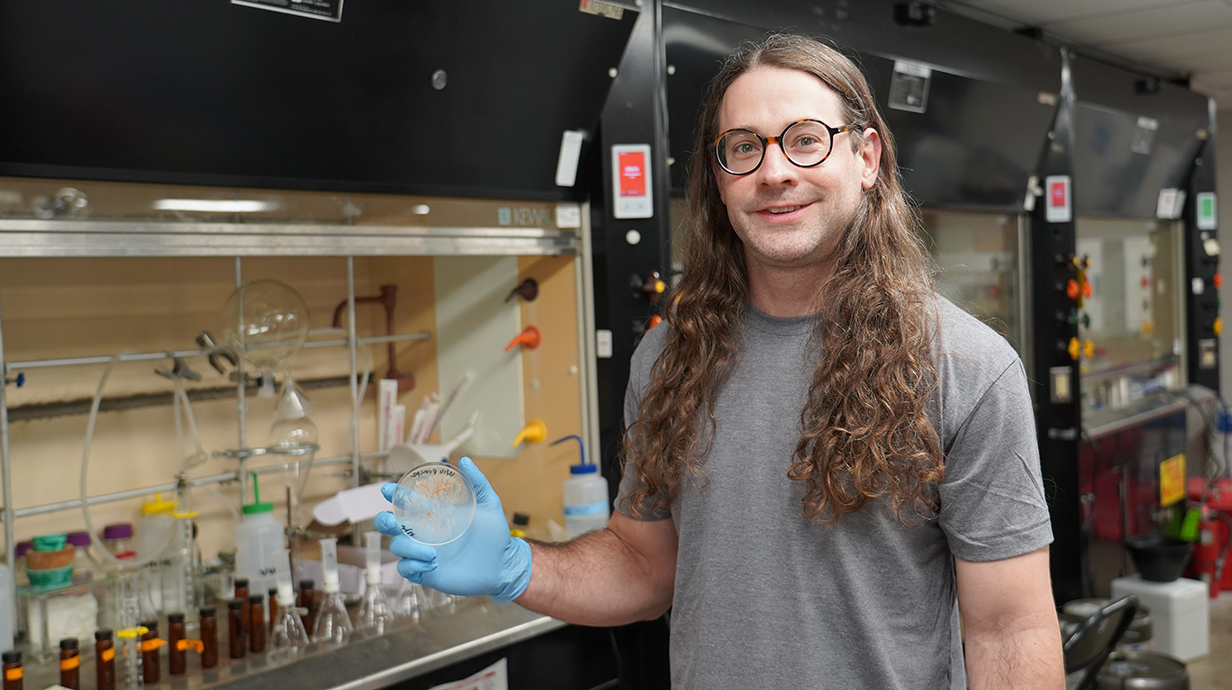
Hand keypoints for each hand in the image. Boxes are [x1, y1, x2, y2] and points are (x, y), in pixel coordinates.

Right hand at [374, 457, 531, 604]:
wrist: (502, 564)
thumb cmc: (494, 534)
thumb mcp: (488, 503)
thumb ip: (477, 482)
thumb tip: (466, 461)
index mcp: (434, 513)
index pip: (406, 502)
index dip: (394, 495)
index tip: (388, 490)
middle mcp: (424, 532)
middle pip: (390, 525)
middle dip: (383, 521)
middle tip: (391, 521)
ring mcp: (423, 552)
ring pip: (397, 547)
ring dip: (408, 548)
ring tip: (433, 553)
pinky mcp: (425, 571)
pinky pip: (406, 569)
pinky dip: (413, 565)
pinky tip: (432, 564)